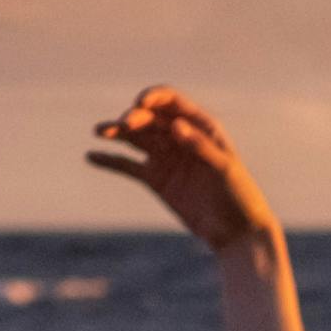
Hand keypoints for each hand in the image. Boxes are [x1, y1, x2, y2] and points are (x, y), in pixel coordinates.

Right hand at [87, 87, 279, 257]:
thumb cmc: (239, 196)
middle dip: (134, 118)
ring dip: (116, 132)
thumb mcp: (224, 169)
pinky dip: (111, 160)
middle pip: (150, 119)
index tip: (139, 103)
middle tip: (121, 126)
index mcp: (201, 126)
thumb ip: (200, 146)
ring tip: (99, 132)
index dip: (153, 97)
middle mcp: (180, 137)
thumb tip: (175, 126)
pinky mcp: (156, 179)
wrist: (236, 232)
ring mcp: (166, 157)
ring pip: (136, 138)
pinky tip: (92, 156)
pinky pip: (128, 166)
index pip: (172, 102)